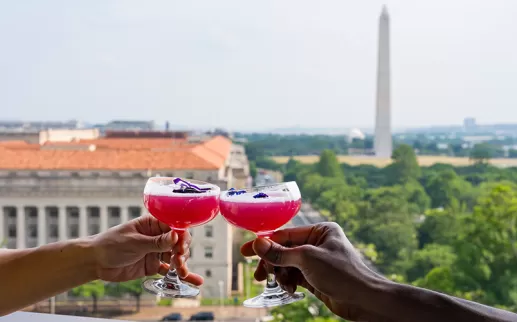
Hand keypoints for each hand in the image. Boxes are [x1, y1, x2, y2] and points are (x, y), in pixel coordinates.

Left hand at [91, 215, 202, 285]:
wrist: (95, 262)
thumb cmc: (111, 244)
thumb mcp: (134, 242)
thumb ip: (156, 242)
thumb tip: (176, 236)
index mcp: (152, 224)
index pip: (174, 226)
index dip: (181, 235)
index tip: (181, 246)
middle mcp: (157, 236)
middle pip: (178, 242)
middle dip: (182, 251)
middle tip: (178, 260)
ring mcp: (156, 251)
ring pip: (176, 256)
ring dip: (182, 264)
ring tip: (182, 273)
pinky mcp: (153, 266)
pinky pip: (170, 270)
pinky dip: (181, 274)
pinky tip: (193, 279)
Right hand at [241, 222, 388, 320]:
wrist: (364, 300)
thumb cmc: (343, 273)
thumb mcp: (307, 259)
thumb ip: (280, 252)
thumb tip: (258, 243)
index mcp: (321, 230)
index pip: (286, 234)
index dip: (265, 242)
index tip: (246, 250)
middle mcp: (318, 243)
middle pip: (284, 250)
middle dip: (272, 262)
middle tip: (258, 274)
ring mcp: (316, 261)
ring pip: (287, 265)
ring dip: (281, 274)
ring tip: (281, 283)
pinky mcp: (316, 277)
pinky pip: (294, 276)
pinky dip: (288, 282)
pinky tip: (290, 289)